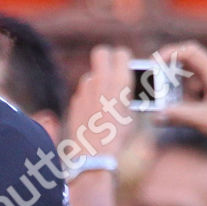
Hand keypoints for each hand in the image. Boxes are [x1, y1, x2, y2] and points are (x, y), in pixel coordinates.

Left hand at [65, 44, 135, 160]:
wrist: (95, 152)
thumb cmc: (118, 135)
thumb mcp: (131, 112)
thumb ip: (127, 93)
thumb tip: (124, 86)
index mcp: (120, 81)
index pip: (121, 53)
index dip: (123, 58)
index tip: (124, 65)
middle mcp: (101, 81)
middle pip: (100, 52)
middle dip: (106, 57)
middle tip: (110, 68)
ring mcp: (85, 90)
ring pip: (90, 75)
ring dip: (96, 81)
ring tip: (103, 98)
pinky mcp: (75, 100)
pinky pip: (83, 92)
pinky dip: (88, 97)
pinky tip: (93, 112)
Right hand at [160, 41, 206, 146]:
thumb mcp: (206, 122)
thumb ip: (179, 116)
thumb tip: (157, 115)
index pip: (189, 52)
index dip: (169, 54)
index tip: (154, 65)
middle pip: (189, 67)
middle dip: (176, 84)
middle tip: (168, 99)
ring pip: (194, 78)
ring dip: (187, 95)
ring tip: (195, 113)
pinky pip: (203, 84)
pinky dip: (196, 97)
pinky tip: (201, 112)